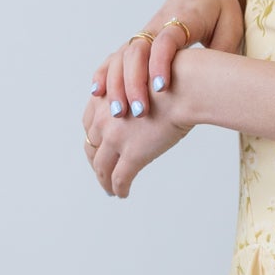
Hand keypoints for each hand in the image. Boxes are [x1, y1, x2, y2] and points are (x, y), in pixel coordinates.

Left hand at [81, 71, 193, 198]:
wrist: (186, 86)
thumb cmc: (174, 80)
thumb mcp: (142, 82)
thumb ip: (133, 96)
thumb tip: (142, 106)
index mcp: (105, 98)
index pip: (89, 123)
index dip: (93, 138)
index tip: (98, 148)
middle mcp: (104, 118)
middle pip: (91, 146)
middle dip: (95, 161)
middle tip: (101, 173)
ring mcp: (116, 138)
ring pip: (102, 166)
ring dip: (104, 180)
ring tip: (110, 189)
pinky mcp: (133, 155)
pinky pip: (120, 178)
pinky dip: (119, 189)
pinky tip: (123, 194)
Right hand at [89, 0, 244, 120]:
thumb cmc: (222, 13)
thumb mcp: (232, 29)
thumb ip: (224, 52)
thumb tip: (217, 80)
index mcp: (186, 19)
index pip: (167, 39)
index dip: (161, 61)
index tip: (161, 87)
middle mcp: (159, 25)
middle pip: (137, 49)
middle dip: (134, 81)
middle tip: (138, 111)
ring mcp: (146, 32)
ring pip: (122, 54)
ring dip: (117, 83)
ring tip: (118, 112)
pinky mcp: (139, 41)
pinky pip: (117, 55)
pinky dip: (105, 72)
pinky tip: (98, 94)